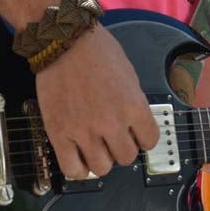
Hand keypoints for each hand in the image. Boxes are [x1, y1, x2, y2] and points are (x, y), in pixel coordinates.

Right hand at [35, 24, 159, 178]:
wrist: (63, 41)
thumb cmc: (97, 51)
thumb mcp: (129, 75)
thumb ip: (133, 104)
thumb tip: (134, 126)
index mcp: (134, 106)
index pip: (150, 141)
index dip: (142, 139)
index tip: (134, 134)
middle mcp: (112, 122)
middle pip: (126, 157)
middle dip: (120, 148)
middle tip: (111, 138)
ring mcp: (85, 130)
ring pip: (101, 168)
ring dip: (100, 160)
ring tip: (93, 146)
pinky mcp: (59, 134)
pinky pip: (73, 170)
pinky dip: (78, 169)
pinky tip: (78, 156)